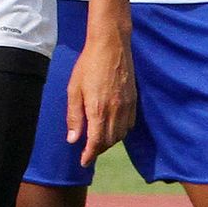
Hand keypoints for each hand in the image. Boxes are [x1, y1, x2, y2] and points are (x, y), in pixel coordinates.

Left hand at [67, 24, 135, 166]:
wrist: (111, 45)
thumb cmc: (88, 65)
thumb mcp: (74, 89)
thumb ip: (74, 116)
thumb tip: (73, 139)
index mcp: (98, 110)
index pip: (96, 142)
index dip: (89, 155)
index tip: (83, 161)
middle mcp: (115, 111)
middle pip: (109, 141)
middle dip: (99, 150)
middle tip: (88, 151)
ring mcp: (127, 106)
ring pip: (121, 135)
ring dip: (110, 142)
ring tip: (99, 142)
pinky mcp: (134, 100)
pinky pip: (130, 124)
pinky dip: (121, 132)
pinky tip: (113, 128)